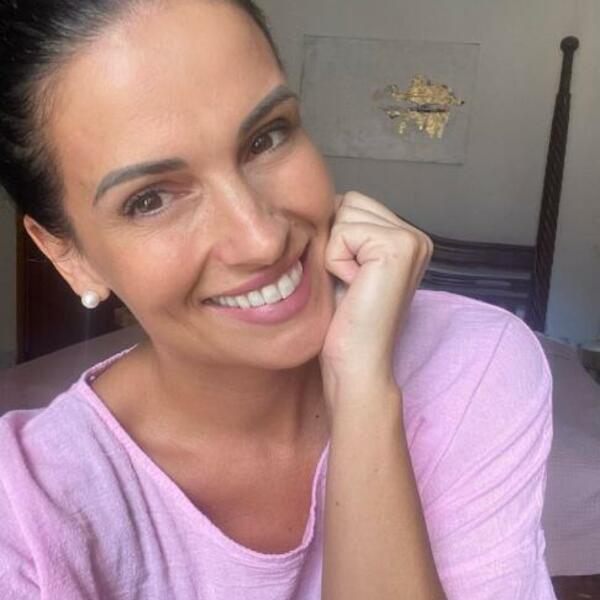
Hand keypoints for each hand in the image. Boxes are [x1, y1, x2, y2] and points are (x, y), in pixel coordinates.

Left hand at [318, 191, 433, 410]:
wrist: (357, 361)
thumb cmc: (345, 320)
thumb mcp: (346, 265)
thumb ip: (347, 231)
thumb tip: (324, 199)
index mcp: (406, 238)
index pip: (352, 204)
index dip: (335, 239)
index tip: (349, 278)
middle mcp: (416, 235)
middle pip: (349, 202)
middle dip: (336, 241)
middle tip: (350, 282)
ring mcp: (412, 239)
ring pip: (344, 213)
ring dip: (335, 251)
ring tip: (352, 283)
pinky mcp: (399, 246)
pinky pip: (343, 233)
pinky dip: (336, 262)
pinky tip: (354, 287)